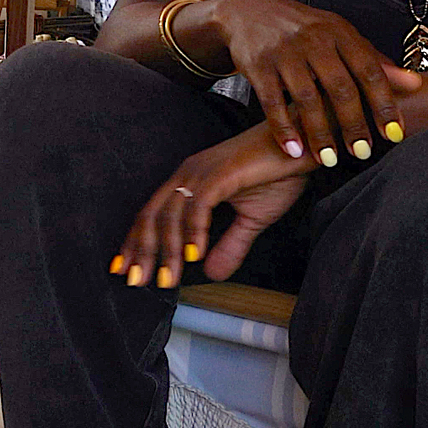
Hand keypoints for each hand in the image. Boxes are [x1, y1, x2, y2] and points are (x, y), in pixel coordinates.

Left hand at [120, 124, 313, 287]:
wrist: (302, 147)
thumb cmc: (278, 174)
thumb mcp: (252, 219)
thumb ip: (230, 245)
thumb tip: (212, 275)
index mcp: (189, 182)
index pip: (152, 215)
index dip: (136, 242)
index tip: (125, 268)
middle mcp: (188, 174)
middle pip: (152, 216)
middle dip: (142, 250)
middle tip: (137, 280)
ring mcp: (202, 172)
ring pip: (172, 214)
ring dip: (167, 250)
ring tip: (168, 278)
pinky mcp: (222, 173)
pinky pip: (199, 205)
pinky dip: (193, 231)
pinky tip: (193, 255)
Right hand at [202, 0, 422, 166]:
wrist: (250, 11)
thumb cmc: (305, 29)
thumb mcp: (341, 36)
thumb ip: (374, 61)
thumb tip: (414, 85)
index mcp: (341, 33)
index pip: (370, 71)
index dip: (384, 104)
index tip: (394, 134)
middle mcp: (314, 41)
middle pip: (340, 88)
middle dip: (353, 124)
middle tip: (362, 152)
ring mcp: (284, 53)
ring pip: (307, 99)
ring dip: (319, 133)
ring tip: (330, 159)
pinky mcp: (258, 66)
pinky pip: (272, 103)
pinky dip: (284, 129)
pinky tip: (294, 150)